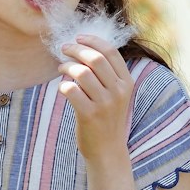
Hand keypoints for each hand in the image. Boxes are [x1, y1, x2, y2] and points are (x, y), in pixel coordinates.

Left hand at [59, 35, 135, 164]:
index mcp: (127, 83)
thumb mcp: (117, 95)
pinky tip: (62, 87)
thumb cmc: (108, 119)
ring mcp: (105, 104)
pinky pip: (71, 91)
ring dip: (67, 66)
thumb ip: (108, 75)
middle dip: (76, 50)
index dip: (92, 41)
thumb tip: (86, 49)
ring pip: (82, 73)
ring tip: (61, 67)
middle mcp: (119, 91)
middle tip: (64, 49)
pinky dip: (63, 85)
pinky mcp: (89, 115)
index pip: (110, 52)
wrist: (108, 151)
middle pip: (95, 59)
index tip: (78, 38)